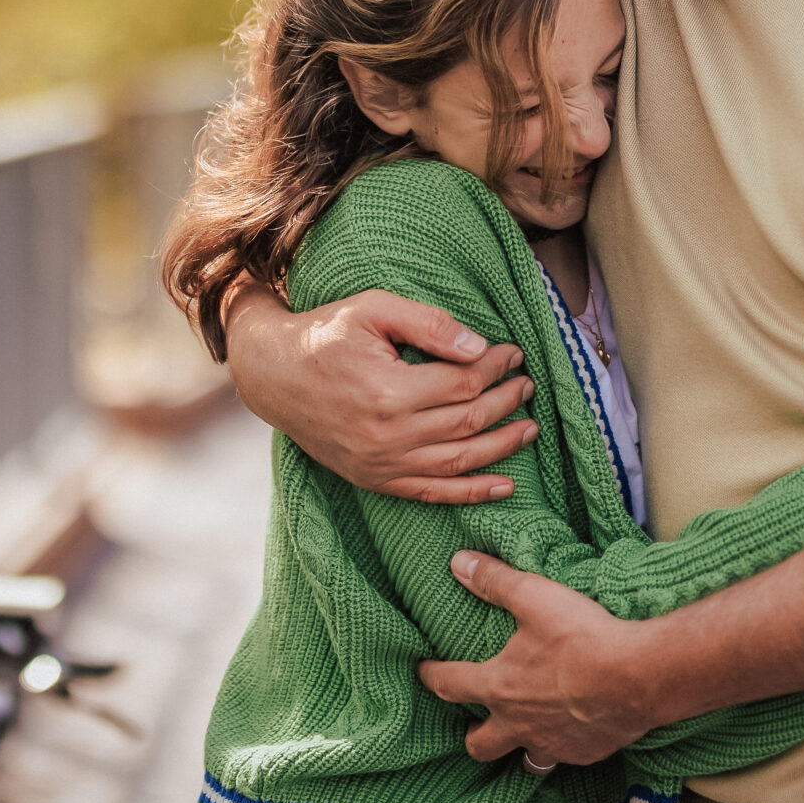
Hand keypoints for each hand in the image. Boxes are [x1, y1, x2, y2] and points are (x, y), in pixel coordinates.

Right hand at [224, 285, 538, 502]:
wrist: (274, 375)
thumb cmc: (326, 335)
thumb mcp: (373, 309)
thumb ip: (428, 323)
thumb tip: (480, 346)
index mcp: (389, 392)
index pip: (462, 384)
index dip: (495, 368)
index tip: (513, 353)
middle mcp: (388, 436)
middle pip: (467, 423)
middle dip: (506, 403)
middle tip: (527, 385)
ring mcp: (381, 464)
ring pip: (459, 462)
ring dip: (501, 447)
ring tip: (529, 428)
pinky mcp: (375, 479)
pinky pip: (433, 493)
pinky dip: (472, 493)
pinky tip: (504, 486)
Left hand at [415, 552, 658, 766]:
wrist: (639, 677)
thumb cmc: (583, 636)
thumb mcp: (534, 597)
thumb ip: (494, 581)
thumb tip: (458, 562)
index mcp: (499, 687)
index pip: (450, 684)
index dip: (431, 675)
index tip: (423, 671)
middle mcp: (518, 724)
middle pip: (480, 743)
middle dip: (473, 735)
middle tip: (475, 722)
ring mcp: (552, 743)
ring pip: (525, 760)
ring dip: (520, 747)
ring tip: (526, 734)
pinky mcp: (584, 753)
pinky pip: (565, 757)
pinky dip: (564, 746)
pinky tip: (573, 731)